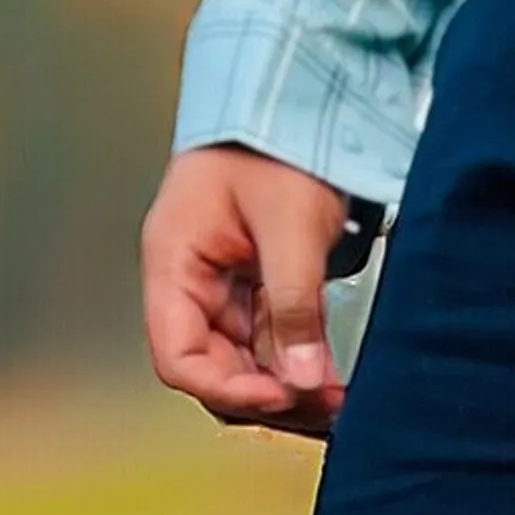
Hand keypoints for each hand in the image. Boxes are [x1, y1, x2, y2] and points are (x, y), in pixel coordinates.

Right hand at [140, 147, 352, 436]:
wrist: (294, 105)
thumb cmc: (276, 144)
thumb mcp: (289, 224)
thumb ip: (294, 303)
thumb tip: (303, 379)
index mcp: (174, 263)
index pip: (178, 358)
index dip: (228, 389)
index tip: (283, 395)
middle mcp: (191, 285)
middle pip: (215, 373)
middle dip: (269, 400)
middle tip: (329, 409)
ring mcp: (224, 292)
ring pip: (247, 369)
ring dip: (290, 393)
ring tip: (339, 403)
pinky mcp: (257, 294)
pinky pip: (271, 349)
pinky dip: (300, 371)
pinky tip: (332, 383)